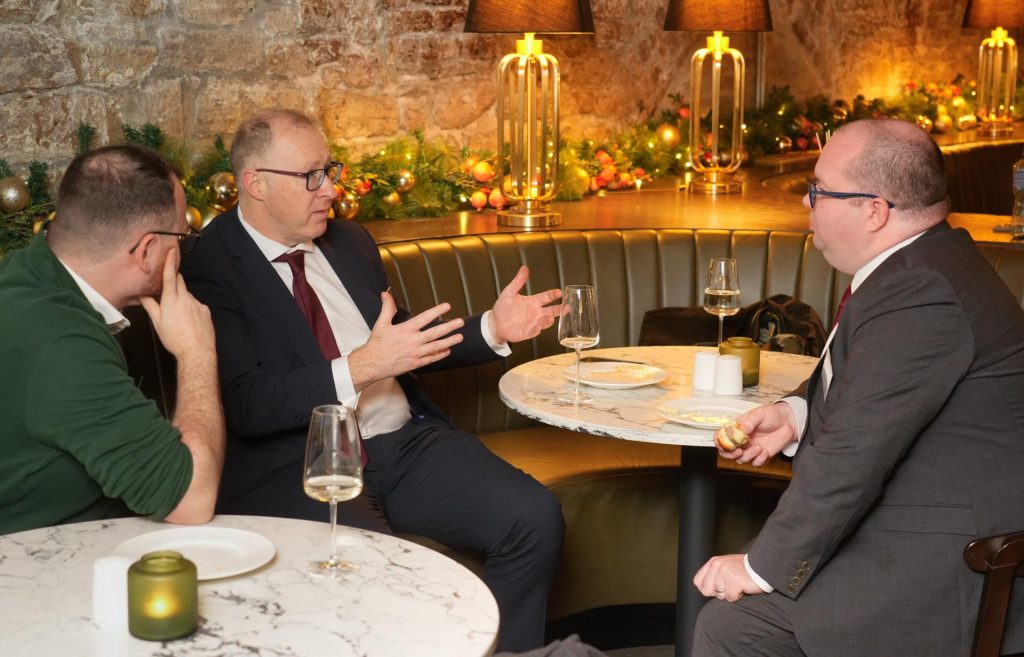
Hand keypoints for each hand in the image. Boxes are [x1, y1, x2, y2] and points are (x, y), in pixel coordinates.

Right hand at [139, 248, 214, 359]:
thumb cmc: (174, 339)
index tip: (172, 251)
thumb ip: (150, 306)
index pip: (170, 276)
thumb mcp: (157, 323)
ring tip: (178, 316)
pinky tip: (189, 321)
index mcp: (171, 300)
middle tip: (167, 288)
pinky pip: (196, 305)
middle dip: (174, 280)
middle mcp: (186, 298)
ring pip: (187, 295)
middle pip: (180, 282)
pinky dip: (191, 308)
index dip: (170, 263)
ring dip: (182, 299)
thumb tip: (141, 295)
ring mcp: (198, 304)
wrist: (196, 352)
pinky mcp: (206, 311)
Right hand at [349, 290, 464, 387]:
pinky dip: (440, 354)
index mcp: (405, 330)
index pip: (424, 318)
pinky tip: (447, 350)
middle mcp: (412, 341)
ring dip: (449, 341)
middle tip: (460, 322)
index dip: (436, 311)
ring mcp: (415, 353)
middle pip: (435, 333)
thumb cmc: (376, 344)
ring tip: (460, 337)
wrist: (371, 364)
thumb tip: (386, 294)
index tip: (447, 306)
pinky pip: (431, 359)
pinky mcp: (415, 363)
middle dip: (449, 327)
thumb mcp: (381, 324)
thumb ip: (387, 308)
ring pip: (436, 347)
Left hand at [489, 265, 562, 343]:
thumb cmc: (503, 307)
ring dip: (549, 320)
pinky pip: (535, 331)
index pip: (546, 297)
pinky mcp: (528, 332)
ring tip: (551, 317)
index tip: (559, 292)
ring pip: (545, 321)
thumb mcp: (509, 292)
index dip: (553, 295)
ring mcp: (533, 322)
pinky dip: (537, 329)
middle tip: (567, 307)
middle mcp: (536, 312)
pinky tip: (538, 326)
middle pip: (551, 310)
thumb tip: (524, 268)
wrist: (495, 322)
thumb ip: (518, 281)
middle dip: (559, 309)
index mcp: (533, 302)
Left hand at [693, 554, 763, 602]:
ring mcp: (724, 572)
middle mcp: (717, 565)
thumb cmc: (744, 571)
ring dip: (730, 594)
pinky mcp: (734, 580)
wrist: (762, 568)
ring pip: (719, 595)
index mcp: (713, 562)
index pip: (698, 582)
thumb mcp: (725, 568)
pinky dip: (737, 596)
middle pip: (706, 590)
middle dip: (718, 593)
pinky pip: (730, 597)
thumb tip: (703, 589)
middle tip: (730, 586)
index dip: (708, 589)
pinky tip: (743, 588)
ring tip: (738, 585)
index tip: (720, 587)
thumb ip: (713, 575)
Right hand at [715, 402, 798, 466]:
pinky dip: (759, 460)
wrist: (789, 422)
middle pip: (726, 452)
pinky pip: (755, 463)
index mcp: (737, 428)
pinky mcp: (760, 455)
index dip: (719, 442)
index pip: (720, 437)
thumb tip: (742, 430)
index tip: (726, 444)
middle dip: (730, 454)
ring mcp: (750, 448)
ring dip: (748, 456)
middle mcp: (741, 440)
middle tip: (739, 451)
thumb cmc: (772, 415)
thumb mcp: (760, 414)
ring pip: (741, 459)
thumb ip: (750, 422)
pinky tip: (765, 451)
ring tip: (758, 447)